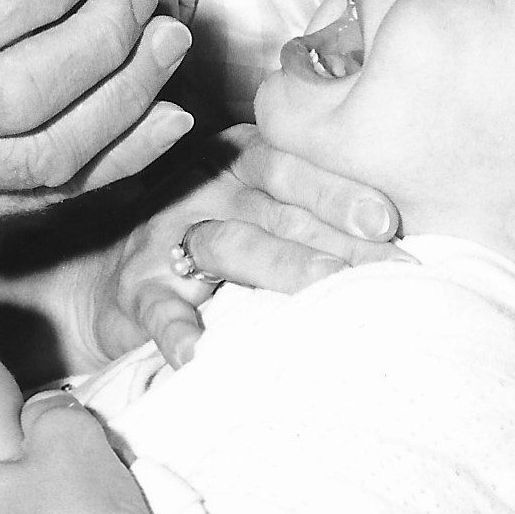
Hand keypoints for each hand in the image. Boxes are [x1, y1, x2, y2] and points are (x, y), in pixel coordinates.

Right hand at [91, 125, 401, 368]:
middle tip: (383, 266)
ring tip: (326, 294)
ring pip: (229, 246)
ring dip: (281, 269)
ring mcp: (168, 237)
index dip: (339, 191)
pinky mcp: (139, 289)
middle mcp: (207, 189)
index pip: (292, 166)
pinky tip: (203, 353)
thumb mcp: (257, 206)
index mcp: (240, 160)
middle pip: (275, 207)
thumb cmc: (214, 236)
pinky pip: (161, 309)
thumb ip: (313, 212)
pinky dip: (179, 331)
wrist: (113, 271)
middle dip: (334, 237)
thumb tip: (402, 244)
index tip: (387, 220)